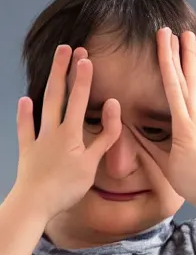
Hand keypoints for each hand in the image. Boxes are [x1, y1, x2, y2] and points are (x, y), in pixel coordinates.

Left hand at [13, 45, 121, 221]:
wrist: (34, 205)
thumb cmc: (67, 187)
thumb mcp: (93, 163)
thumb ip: (106, 134)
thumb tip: (113, 107)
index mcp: (71, 133)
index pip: (79, 99)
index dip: (83, 78)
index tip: (86, 58)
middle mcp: (53, 130)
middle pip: (59, 95)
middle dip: (64, 70)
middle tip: (68, 49)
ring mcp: (38, 138)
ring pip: (44, 105)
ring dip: (50, 83)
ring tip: (54, 65)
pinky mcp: (27, 149)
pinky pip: (24, 128)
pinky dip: (23, 114)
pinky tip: (23, 100)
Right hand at [157, 28, 195, 213]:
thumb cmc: (192, 184)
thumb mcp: (166, 166)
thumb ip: (147, 146)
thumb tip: (129, 129)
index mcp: (184, 128)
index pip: (172, 88)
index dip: (166, 63)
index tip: (163, 41)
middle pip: (186, 81)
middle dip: (178, 54)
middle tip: (171, 31)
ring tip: (193, 40)